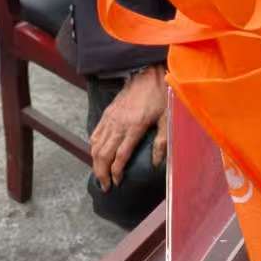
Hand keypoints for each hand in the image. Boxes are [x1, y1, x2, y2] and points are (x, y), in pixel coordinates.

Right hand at [90, 64, 167, 190]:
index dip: (116, 173)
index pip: (120, 156)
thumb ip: (162, 142)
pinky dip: (93, 147)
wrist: (149, 73)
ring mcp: (110, 118)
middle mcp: (118, 123)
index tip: (117, 183)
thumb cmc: (161, 96)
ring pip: (95, 145)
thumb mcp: (168, 118)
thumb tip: (156, 163)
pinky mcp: (107, 113)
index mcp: (134, 126)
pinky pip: (95, 133)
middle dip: (101, 173)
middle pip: (103, 154)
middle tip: (105, 186)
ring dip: (95, 162)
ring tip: (99, 175)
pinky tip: (96, 155)